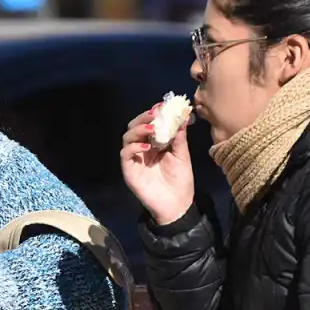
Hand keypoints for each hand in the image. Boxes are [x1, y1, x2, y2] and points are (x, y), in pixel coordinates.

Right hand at [121, 104, 194, 225]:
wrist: (177, 205)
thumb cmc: (180, 181)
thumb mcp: (182, 155)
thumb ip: (179, 137)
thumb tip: (184, 115)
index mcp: (155, 143)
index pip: (150, 123)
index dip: (154, 113)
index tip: (163, 105)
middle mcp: (142, 148)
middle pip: (135, 127)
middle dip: (144, 117)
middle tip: (156, 114)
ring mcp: (134, 158)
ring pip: (127, 137)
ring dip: (138, 129)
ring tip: (152, 128)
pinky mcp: (129, 169)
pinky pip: (125, 153)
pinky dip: (133, 146)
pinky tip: (146, 146)